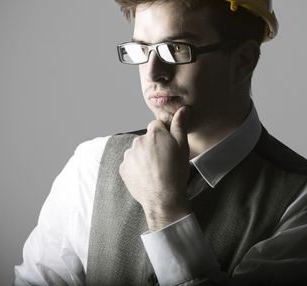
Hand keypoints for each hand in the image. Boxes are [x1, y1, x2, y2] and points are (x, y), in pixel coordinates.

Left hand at [119, 106, 191, 230]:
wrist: (163, 198)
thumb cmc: (176, 172)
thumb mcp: (183, 146)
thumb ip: (180, 125)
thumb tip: (183, 109)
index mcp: (153, 133)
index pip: (156, 126)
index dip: (164, 135)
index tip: (169, 147)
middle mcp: (138, 141)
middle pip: (146, 138)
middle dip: (153, 146)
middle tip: (164, 161)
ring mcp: (129, 155)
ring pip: (138, 151)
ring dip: (144, 157)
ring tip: (156, 170)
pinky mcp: (123, 169)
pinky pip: (131, 164)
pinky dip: (137, 168)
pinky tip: (148, 176)